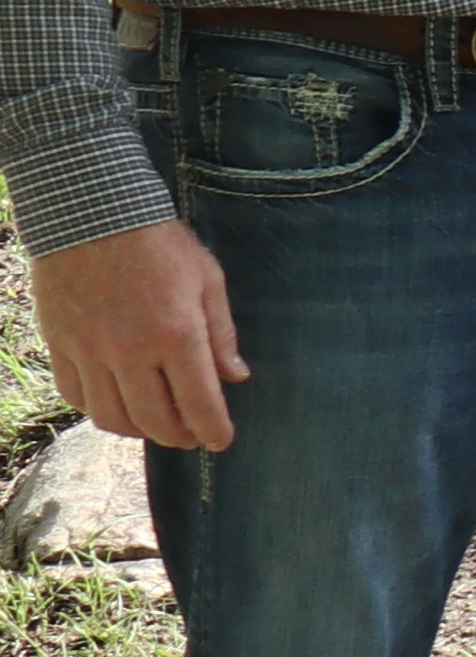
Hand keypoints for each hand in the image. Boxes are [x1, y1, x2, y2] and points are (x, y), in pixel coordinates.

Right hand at [26, 215, 244, 449]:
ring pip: (111, 417)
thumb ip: (222, 334)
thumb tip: (236, 377)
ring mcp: (89, 350)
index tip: (221, 442)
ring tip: (155, 424)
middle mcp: (130, 350)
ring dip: (137, 431)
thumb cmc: (158, 244)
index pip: (199, 404)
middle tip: (191, 436)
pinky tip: (115, 403)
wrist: (91, 214)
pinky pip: (75, 396)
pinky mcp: (59, 344)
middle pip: (154, 421)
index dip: (213, 431)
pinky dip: (97, 410)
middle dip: (179, 437)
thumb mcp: (207, 280)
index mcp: (176, 335)